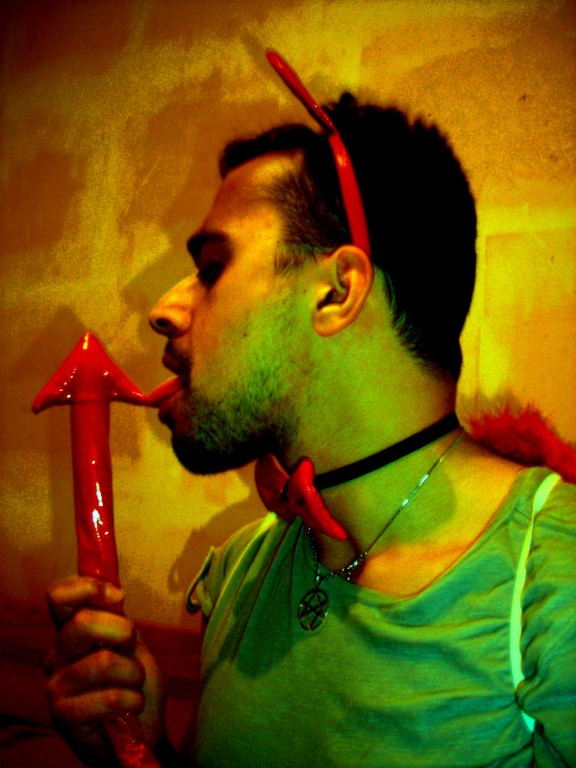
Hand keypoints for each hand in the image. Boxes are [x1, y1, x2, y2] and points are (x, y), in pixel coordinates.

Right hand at [45, 576, 166, 764]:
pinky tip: (132, 707)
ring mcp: (57, 686)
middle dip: (122, 632)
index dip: (87, 588)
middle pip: (83, 622)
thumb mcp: (133, 646)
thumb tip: (114, 593)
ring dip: (134, 674)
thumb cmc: (134, 685)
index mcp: (71, 633)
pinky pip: (109, 697)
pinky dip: (133, 700)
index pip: (59, 596)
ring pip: (103, 661)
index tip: (118, 596)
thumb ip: (120, 621)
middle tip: (132, 649)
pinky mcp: (64, 716)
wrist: (143, 731)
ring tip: (135, 686)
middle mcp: (58, 655)